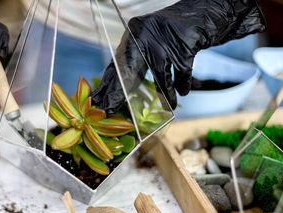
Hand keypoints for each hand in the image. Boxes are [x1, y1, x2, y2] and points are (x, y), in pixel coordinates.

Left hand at [92, 0, 265, 115]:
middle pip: (130, 69)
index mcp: (134, 34)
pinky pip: (181, 72)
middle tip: (110, 110)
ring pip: (159, 73)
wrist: (201, 13)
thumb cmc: (173, 32)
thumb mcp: (151, 42)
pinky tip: (183, 93)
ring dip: (165, 93)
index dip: (109, 85)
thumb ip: (137, 60)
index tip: (99, 101)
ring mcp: (164, 40)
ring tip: (170, 106)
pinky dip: (182, 84)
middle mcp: (145, 34)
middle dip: (120, 92)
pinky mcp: (183, 45)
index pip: (117, 63)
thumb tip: (120, 86)